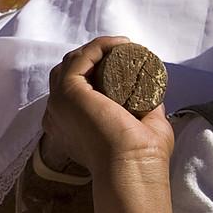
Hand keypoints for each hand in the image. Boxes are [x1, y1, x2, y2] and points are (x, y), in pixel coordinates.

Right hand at [40, 38, 178, 212]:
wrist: (133, 167)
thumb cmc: (140, 158)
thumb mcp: (140, 127)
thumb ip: (142, 112)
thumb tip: (153, 95)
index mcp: (70, 127)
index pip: (74, 91)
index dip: (95, 73)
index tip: (124, 65)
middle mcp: (59, 116)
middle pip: (69, 73)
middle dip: (94, 59)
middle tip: (125, 54)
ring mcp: (60, 103)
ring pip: (71, 63)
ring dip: (97, 50)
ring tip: (124, 47)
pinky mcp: (67, 93)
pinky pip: (79, 59)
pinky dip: (99, 46)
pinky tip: (121, 44)